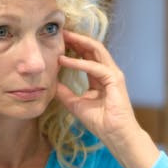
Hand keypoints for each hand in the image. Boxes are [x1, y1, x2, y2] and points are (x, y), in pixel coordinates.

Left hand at [56, 30, 158, 167]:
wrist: (116, 135)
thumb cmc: (100, 122)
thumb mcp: (76, 104)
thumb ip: (65, 93)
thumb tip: (51, 84)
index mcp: (100, 77)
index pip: (87, 55)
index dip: (74, 46)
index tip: (59, 40)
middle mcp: (107, 72)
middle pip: (92, 48)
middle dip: (76, 38)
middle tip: (60, 31)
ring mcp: (113, 74)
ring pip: (97, 50)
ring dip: (79, 43)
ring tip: (64, 38)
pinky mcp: (115, 80)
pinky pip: (96, 67)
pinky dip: (80, 63)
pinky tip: (66, 61)